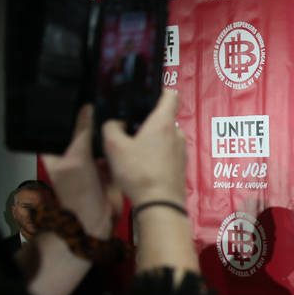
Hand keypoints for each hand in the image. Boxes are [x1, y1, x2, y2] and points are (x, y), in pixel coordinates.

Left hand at [40, 104, 115, 238]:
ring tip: (122, 115)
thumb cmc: (78, 195)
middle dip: (96, 122)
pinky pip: (114, 152)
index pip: (63, 124)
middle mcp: (73, 153)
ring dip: (110, 134)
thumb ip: (82, 133)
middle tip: (110, 102)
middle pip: (85, 131)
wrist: (96, 222)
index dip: (74, 112)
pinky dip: (120, 147)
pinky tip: (129, 135)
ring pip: (100, 141)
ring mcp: (91, 161)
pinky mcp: (108, 168)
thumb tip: (88, 109)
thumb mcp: (77, 159)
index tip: (89, 96)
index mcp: (56, 150)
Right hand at [101, 89, 187, 206]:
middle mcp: (177, 134)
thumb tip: (116, 123)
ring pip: (165, 137)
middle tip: (130, 128)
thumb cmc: (138, 173)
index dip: (160, 90)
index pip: (170, 96)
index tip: (149, 92)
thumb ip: (111, 127)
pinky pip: (168, 152)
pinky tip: (143, 164)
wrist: (160, 204)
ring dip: (152, 139)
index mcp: (163, 123)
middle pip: (164, 118)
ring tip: (134, 150)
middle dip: (148, 121)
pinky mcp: (181, 166)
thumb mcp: (113, 146)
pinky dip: (157, 154)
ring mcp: (181, 151)